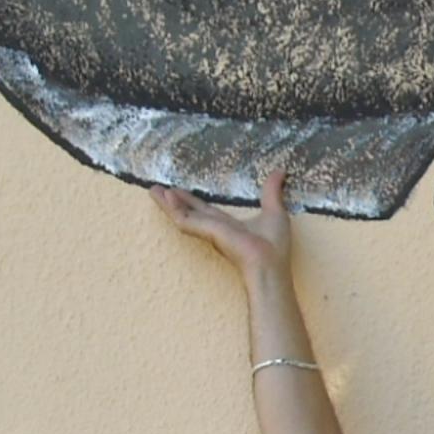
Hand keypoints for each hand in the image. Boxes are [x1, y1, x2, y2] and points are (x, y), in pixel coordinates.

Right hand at [150, 169, 293, 280]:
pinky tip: (166, 197)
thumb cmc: (274, 244)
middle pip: (189, 212)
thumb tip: (280, 172)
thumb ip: (272, 191)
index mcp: (228, 225)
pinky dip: (174, 209)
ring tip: (153, 190)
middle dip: (173, 201)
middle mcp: (215, 229)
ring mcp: (209, 231)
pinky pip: (185, 220)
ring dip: (168, 203)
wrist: (269, 262)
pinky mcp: (207, 232)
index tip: (178, 191)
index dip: (191, 201)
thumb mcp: (274, 210)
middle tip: (156, 189)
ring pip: (182, 215)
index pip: (205, 211)